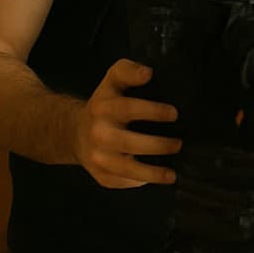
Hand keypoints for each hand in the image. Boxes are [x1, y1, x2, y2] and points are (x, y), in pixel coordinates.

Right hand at [72, 59, 180, 188]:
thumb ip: (128, 71)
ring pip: (125, 168)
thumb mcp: (113, 81)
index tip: (174, 113)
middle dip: (158, 145)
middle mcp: (98, 133)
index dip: (152, 111)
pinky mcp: (100, 174)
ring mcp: (97, 156)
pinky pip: (120, 181)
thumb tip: (147, 73)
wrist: (74, 131)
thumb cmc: (106, 104)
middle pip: (129, 143)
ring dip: (151, 172)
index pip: (128, 108)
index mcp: (103, 108)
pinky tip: (156, 177)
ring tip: (172, 174)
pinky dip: (139, 181)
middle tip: (179, 143)